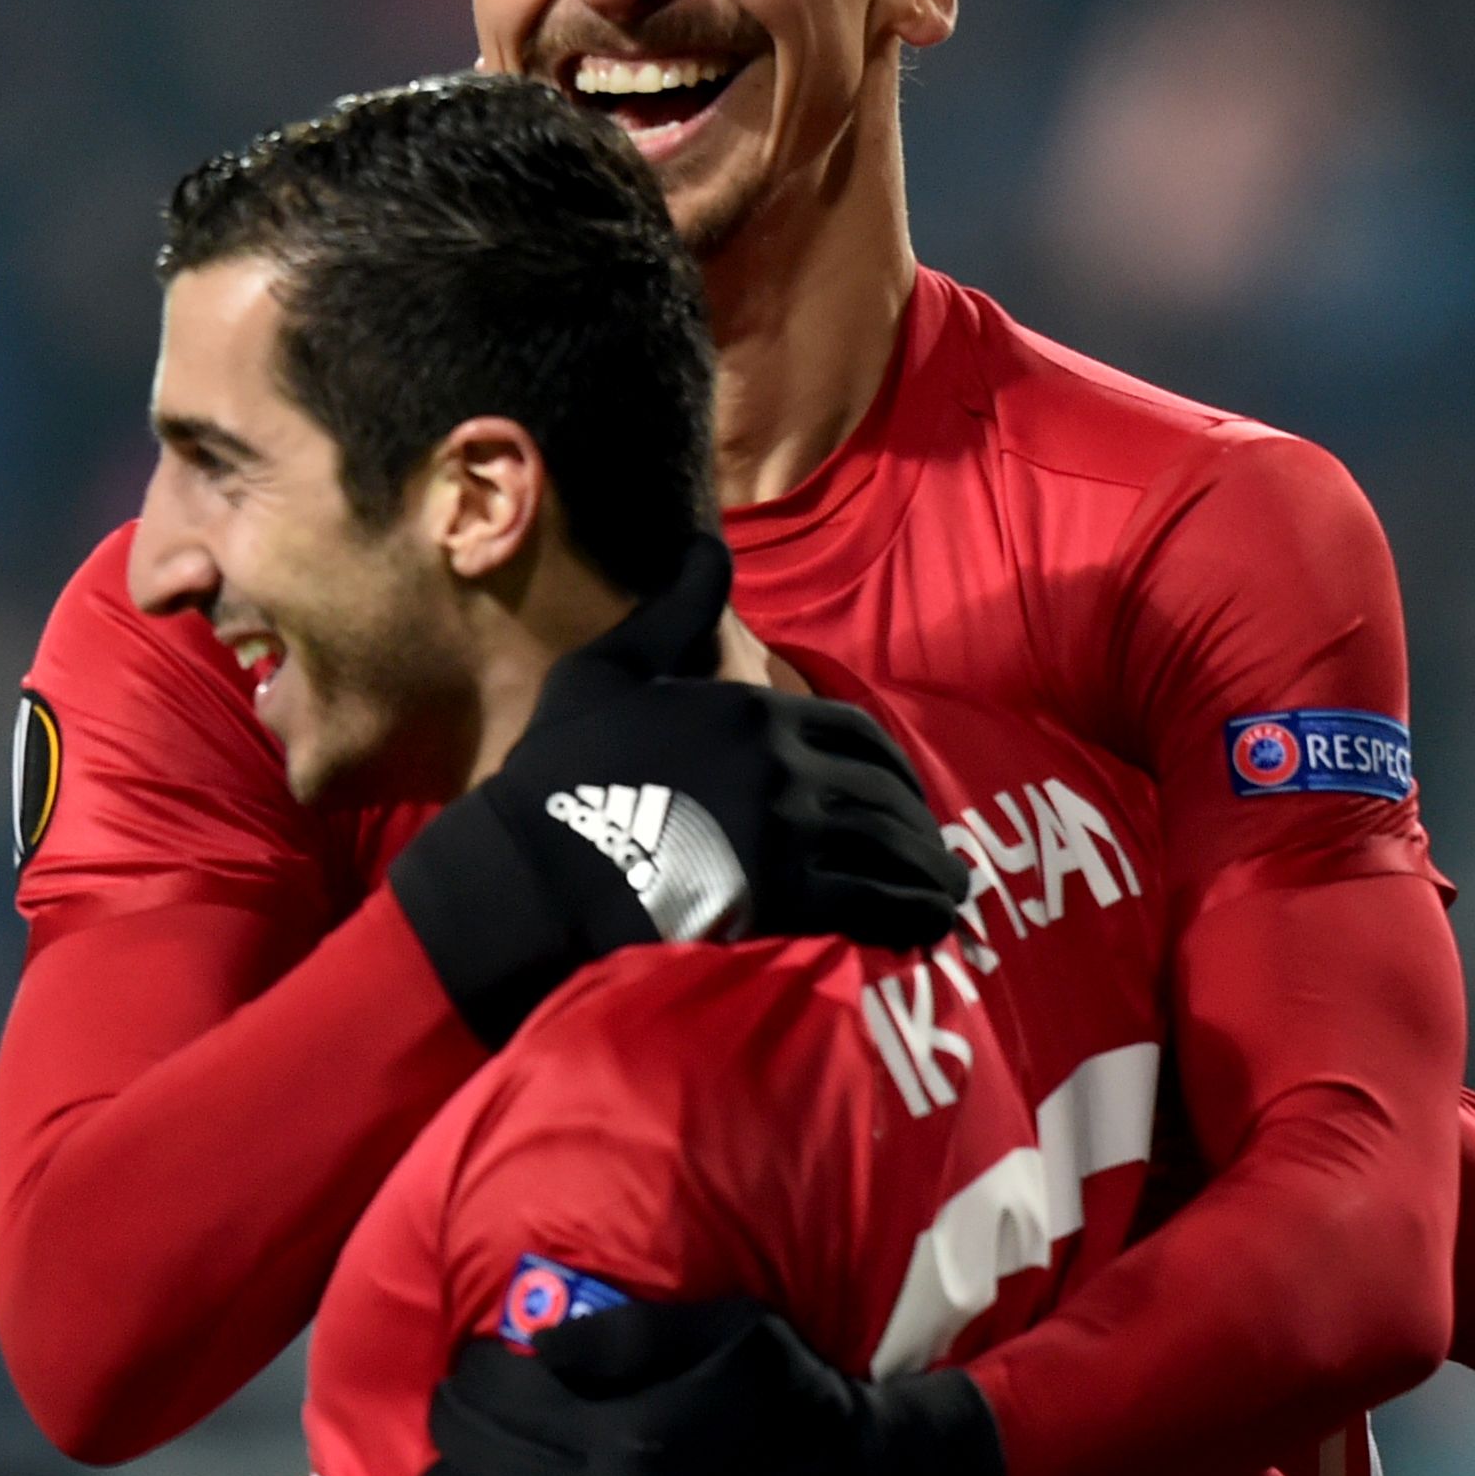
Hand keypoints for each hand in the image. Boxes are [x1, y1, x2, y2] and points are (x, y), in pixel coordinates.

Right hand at [386, 536, 968, 1044]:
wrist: (531, 869)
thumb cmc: (557, 771)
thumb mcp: (604, 670)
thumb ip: (671, 612)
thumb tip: (709, 545)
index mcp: (752, 709)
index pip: (853, 731)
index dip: (888, 765)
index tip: (898, 792)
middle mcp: (784, 765)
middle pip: (882, 792)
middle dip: (914, 822)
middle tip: (928, 851)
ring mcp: (789, 832)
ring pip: (888, 846)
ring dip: (925, 872)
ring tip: (944, 895)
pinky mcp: (785, 898)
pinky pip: (873, 902)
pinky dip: (910, 914)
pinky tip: (925, 930)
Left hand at [416, 1298, 1004, 1475]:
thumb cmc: (790, 1399)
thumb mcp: (731, 1329)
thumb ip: (633, 1334)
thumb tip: (537, 1352)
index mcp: (642, 1435)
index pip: (513, 1395)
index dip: (479, 1372)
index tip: (475, 1362)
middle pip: (491, 1463)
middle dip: (454, 1427)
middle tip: (450, 1409)